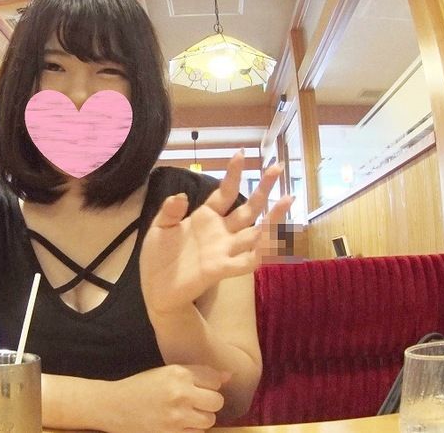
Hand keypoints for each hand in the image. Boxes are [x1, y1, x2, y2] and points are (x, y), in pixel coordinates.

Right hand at [102, 365, 228, 432]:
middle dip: (209, 403)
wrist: (112, 406)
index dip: (209, 385)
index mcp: (178, 372)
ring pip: (210, 420)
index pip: (214, 379)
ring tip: (185, 415)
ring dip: (201, 419)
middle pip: (217, 401)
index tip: (198, 388)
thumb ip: (197, 374)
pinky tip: (178, 425)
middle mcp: (180, 393)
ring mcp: (176, 416)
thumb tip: (230, 376)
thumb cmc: (140, 387)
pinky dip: (191, 431)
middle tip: (194, 403)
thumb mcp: (166, 373)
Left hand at [140, 151, 292, 313]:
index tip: (241, 154)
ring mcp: (224, 250)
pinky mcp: (221, 269)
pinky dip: (260, 252)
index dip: (233, 174)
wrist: (156, 289)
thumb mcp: (160, 228)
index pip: (225, 192)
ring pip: (256, 232)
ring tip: (288, 199)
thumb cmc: (158, 257)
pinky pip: (247, 261)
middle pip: (248, 208)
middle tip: (277, 167)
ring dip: (273, 218)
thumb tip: (182, 196)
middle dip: (263, 189)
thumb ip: (170, 211)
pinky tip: (271, 240)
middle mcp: (221, 232)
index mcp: (206, 218)